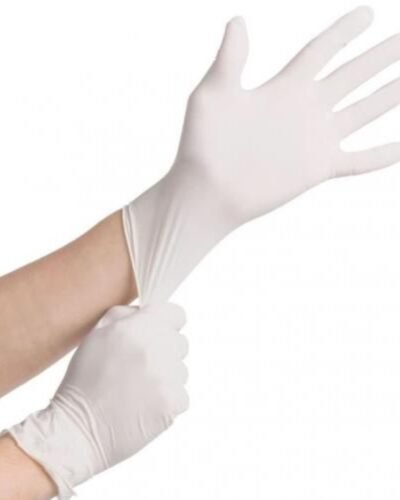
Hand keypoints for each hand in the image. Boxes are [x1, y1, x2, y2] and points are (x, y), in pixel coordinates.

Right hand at [7, 303, 188, 497]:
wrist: (78, 430)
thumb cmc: (85, 380)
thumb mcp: (96, 335)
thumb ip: (126, 315)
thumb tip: (149, 312)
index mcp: (136, 328)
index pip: (177, 314)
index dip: (167, 323)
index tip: (157, 334)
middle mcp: (154, 348)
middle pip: (181, 343)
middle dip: (164, 351)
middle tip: (139, 368)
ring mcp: (166, 377)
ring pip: (181, 370)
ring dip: (166, 378)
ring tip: (138, 390)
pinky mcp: (172, 403)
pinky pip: (182, 396)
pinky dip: (167, 402)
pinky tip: (145, 406)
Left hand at [124, 7, 399, 303]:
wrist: (207, 191)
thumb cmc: (202, 144)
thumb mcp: (212, 95)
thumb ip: (229, 59)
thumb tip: (238, 21)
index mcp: (284, 86)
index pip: (322, 50)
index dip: (345, 32)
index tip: (368, 15)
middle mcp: (304, 109)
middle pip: (352, 74)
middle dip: (379, 57)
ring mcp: (314, 139)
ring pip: (362, 111)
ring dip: (387, 97)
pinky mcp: (317, 168)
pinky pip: (356, 161)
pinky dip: (379, 156)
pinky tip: (398, 148)